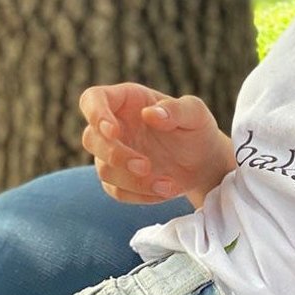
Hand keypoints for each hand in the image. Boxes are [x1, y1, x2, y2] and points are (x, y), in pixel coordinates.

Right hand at [79, 83, 235, 207]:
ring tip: (168, 183)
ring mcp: (113, 153)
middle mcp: (115, 125)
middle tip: (146, 166)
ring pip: (103, 169)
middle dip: (115, 155)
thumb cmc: (197, 129)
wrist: (204, 162)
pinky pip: (116, 191)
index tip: (113, 131)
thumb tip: (149, 114)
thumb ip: (176, 109)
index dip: (95, 113)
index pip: (93, 99)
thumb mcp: (196, 114)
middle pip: (91, 138)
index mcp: (127, 100)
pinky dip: (139, 195)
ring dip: (133, 181)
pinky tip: (165, 190)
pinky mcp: (119, 179)